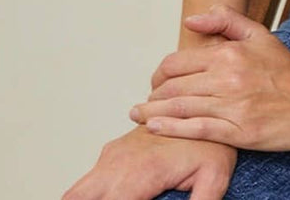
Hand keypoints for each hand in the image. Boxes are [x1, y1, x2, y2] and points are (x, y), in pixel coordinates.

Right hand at [60, 122, 235, 199]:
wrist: (205, 100)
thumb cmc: (212, 141)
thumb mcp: (213, 177)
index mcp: (138, 173)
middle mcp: (118, 163)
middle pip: (76, 196)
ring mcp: (113, 155)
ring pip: (77, 190)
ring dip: (88, 197)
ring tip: (123, 195)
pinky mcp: (114, 151)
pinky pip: (90, 179)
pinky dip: (93, 193)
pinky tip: (114, 194)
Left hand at [127, 4, 289, 151]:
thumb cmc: (286, 69)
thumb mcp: (259, 34)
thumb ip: (225, 21)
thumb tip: (191, 19)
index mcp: (229, 53)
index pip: (178, 62)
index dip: (160, 73)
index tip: (156, 83)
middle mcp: (227, 77)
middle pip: (174, 87)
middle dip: (153, 95)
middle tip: (143, 102)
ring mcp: (232, 106)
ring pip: (181, 108)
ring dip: (153, 112)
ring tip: (138, 115)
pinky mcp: (238, 132)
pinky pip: (197, 130)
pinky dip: (172, 128)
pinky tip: (155, 127)